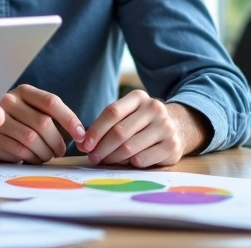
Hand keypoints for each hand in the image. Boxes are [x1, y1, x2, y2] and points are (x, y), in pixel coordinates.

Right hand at [0, 84, 86, 163]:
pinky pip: (20, 151)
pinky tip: (34, 158)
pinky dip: (33, 158)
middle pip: (42, 123)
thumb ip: (53, 116)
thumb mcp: (33, 109)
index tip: (81, 136)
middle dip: (57, 142)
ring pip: (32, 139)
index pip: (51, 102)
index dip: (69, 119)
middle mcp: (9, 101)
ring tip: (47, 155)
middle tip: (61, 151)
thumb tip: (82, 136)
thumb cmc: (20, 120)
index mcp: (24, 91)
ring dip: (46, 152)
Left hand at [79, 90, 196, 167]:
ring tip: (105, 160)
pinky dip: (129, 163)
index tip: (85, 144)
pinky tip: (126, 161)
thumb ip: (105, 125)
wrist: (178, 126)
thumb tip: (82, 143)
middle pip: (119, 132)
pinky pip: (142, 160)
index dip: (95, 130)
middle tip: (92, 157)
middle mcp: (155, 109)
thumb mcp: (127, 114)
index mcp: (138, 97)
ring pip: (129, 148)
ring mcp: (166, 127)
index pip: (111, 112)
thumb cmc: (142, 122)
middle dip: (101, 148)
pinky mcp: (173, 146)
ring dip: (112, 158)